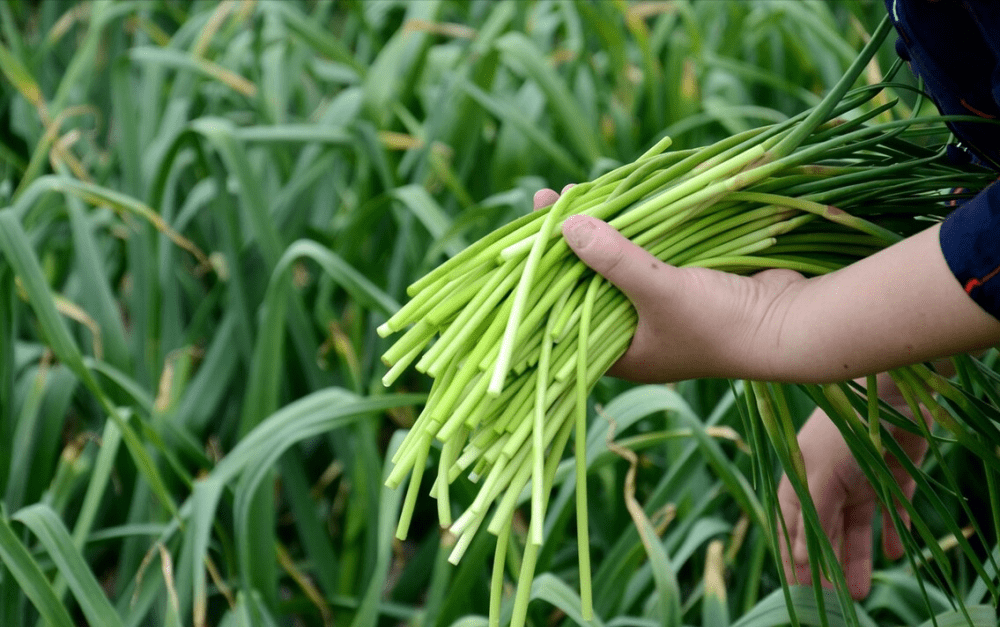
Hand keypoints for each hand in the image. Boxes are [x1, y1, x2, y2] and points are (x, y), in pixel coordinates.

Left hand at [534, 187, 805, 381]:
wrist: (793, 324)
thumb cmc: (721, 324)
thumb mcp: (659, 292)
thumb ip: (613, 260)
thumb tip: (565, 225)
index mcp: (618, 352)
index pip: (562, 316)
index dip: (539, 279)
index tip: (521, 242)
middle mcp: (632, 330)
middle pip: (585, 282)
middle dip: (566, 244)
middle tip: (544, 200)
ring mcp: (657, 304)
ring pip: (614, 261)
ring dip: (597, 229)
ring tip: (570, 191)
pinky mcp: (681, 280)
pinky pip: (645, 250)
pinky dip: (631, 226)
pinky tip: (613, 198)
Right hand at [776, 372, 929, 599]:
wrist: (890, 391)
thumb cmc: (843, 429)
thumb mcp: (820, 476)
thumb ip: (811, 518)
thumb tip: (800, 560)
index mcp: (800, 477)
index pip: (790, 525)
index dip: (793, 556)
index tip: (798, 588)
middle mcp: (826, 480)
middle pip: (823, 530)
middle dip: (825, 565)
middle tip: (832, 599)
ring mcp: (858, 478)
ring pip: (854, 527)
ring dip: (855, 557)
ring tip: (861, 591)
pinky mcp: (890, 474)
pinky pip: (889, 511)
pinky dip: (891, 532)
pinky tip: (895, 554)